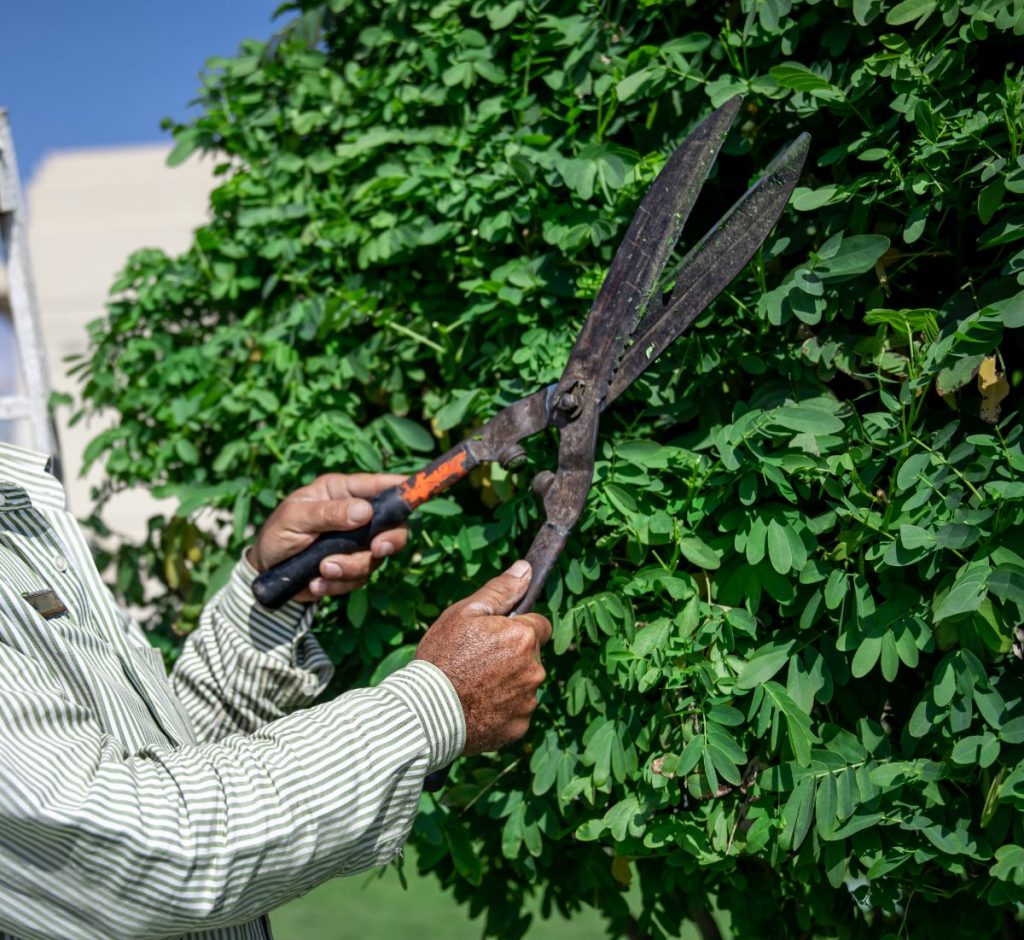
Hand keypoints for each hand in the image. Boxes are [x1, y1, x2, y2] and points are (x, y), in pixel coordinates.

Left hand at [248, 473, 408, 601]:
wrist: (264, 574)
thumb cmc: (277, 533)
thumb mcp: (295, 518)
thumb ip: (328, 514)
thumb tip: (365, 511)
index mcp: (342, 492)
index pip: (379, 486)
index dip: (402, 489)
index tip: (416, 496)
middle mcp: (355, 516)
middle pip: (393, 526)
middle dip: (389, 540)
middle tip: (377, 549)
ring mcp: (355, 544)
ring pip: (375, 558)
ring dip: (350, 567)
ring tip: (321, 569)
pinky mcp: (350, 569)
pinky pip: (358, 579)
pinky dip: (337, 584)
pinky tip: (315, 582)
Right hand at [416, 561, 550, 754]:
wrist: (426, 713)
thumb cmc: (442, 657)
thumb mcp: (464, 614)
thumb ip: (500, 591)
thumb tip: (526, 569)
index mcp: (523, 637)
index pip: (539, 625)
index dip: (517, 627)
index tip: (495, 635)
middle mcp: (534, 670)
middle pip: (531, 656)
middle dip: (512, 655)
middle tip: (477, 661)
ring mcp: (528, 702)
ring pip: (524, 684)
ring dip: (508, 682)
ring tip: (473, 685)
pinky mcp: (519, 728)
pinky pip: (516, 712)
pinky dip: (502, 709)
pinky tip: (477, 706)